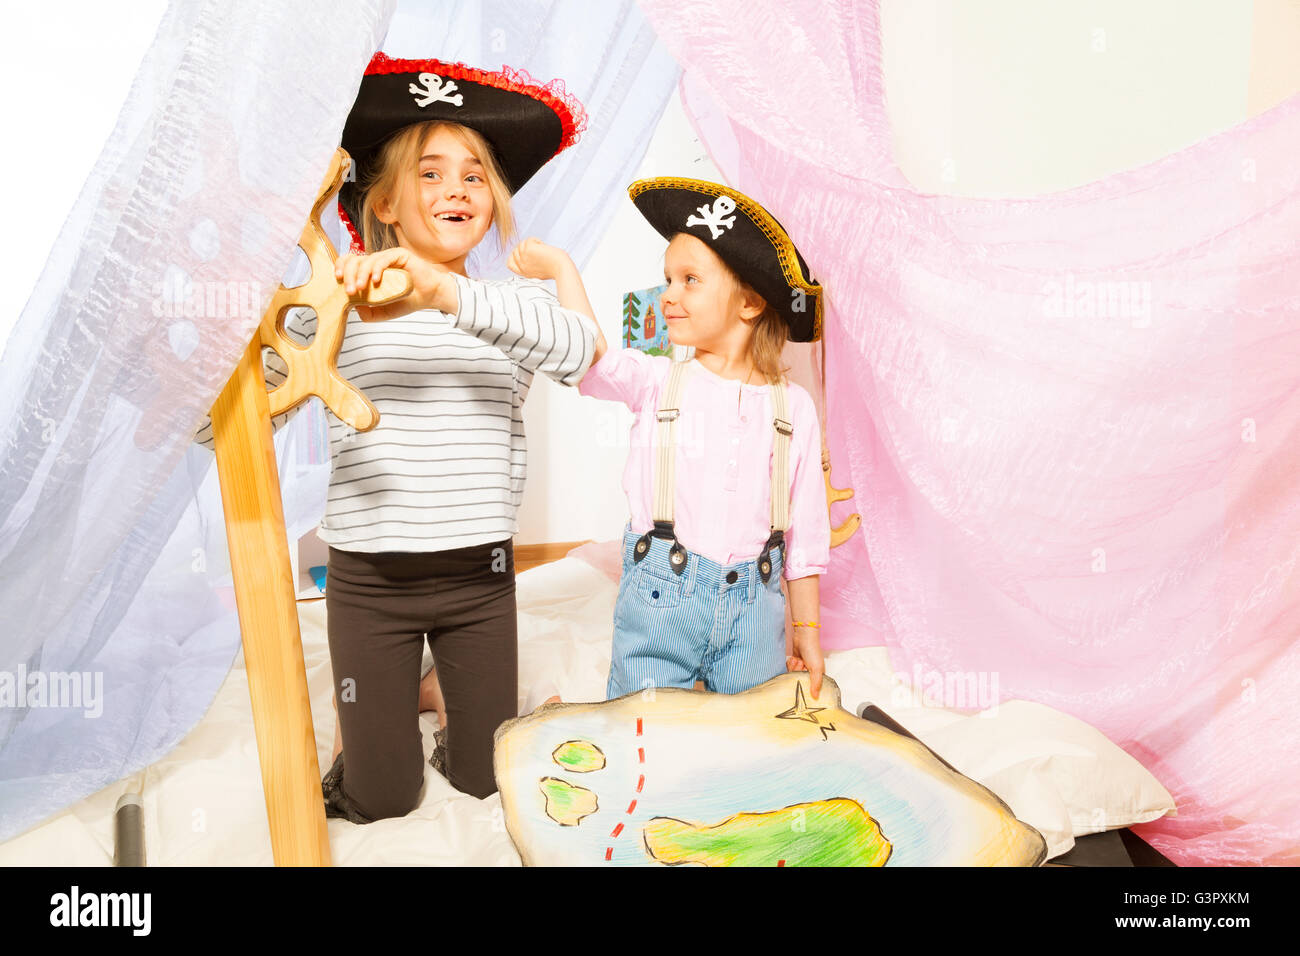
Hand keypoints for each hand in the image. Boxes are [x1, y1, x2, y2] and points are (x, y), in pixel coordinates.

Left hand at [335, 247, 456, 319]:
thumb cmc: (407, 301)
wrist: (430, 297)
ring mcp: (387, 257)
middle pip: (353, 259)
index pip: (349, 263)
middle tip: (351, 290)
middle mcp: (376, 262)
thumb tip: (352, 305)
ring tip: (361, 289)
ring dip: (360, 274)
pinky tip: (376, 281)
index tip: (338, 280)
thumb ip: (367, 312)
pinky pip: (383, 259)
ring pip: (366, 260)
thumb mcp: (382, 312)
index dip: (340, 267)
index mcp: (369, 271)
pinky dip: (376, 269)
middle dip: (348, 274)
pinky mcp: (399, 255)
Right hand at [507, 237, 571, 281]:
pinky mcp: (528, 250)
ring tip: (542, 249)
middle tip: (538, 252)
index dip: (514, 257)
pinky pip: (528, 240)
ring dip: (532, 244)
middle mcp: (521, 266)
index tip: (525, 254)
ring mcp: (523, 258)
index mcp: (523, 272)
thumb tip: (525, 251)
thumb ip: (529, 264)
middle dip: (526, 248)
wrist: (562, 268)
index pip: (509, 263)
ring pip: (521, 244)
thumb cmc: (555, 269)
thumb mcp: (538, 270)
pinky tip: (543, 246)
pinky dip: (536, 240)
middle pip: (515, 251)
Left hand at [787, 627, 824, 699]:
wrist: (803, 637)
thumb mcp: (817, 668)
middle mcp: (809, 672)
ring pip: (793, 674)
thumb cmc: (813, 651)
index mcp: (818, 674)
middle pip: (799, 680)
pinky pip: (789, 668)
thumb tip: (815, 697)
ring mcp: (801, 667)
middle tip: (801, 665)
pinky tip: (794, 658)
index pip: (811, 687)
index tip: (801, 685)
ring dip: (794, 667)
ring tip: (798, 659)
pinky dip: (790, 663)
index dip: (806, 686)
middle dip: (798, 672)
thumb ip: (816, 683)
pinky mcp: (794, 662)